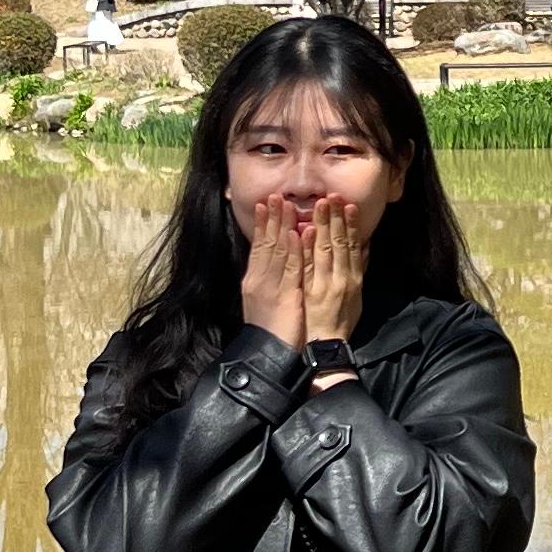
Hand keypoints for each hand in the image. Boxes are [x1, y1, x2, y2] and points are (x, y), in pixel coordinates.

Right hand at [238, 198, 310, 352]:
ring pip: (277, 251)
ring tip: (287, 204)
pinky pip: (290, 269)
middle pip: (266, 244)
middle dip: (271, 218)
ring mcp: (271, 288)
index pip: (258, 247)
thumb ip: (269, 281)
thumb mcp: (265, 302)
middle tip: (276, 195)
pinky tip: (297, 233)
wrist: (268, 355)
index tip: (265, 204)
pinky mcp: (284, 297)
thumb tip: (272, 263)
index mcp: (254, 281)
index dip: (261, 225)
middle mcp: (259, 281)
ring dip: (283, 226)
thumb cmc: (270, 330)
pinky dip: (294, 249)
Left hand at [298, 195, 367, 345]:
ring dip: (322, 225)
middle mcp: (342, 278)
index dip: (352, 225)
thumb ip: (360, 268)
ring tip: (320, 204)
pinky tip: (305, 231)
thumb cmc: (343, 318)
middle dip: (336, 218)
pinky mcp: (310, 291)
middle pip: (339, 243)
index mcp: (354, 278)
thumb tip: (365, 244)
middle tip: (332, 196)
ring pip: (324, 250)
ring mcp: (325, 284)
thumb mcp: (358, 293)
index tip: (349, 205)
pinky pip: (308, 266)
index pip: (354, 246)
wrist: (328, 343)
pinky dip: (307, 248)